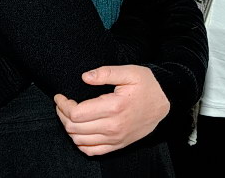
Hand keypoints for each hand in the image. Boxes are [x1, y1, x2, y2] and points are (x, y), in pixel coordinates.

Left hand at [54, 65, 170, 155]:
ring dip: (69, 128)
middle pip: (74, 128)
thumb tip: (84, 77)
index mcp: (114, 107)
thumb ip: (106, 73)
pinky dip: (80, 143)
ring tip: (69, 115)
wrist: (164, 105)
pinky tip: (79, 131)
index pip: (77, 113)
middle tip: (62, 104)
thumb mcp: (130, 72)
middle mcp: (113, 127)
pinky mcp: (117, 145)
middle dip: (62, 115)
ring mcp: (115, 138)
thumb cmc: (147, 87)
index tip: (60, 96)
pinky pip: (91, 151)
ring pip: (79, 141)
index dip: (63, 105)